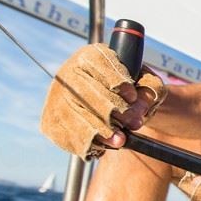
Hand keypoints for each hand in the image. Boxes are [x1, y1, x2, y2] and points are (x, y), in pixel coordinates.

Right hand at [39, 44, 165, 158]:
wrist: (114, 107)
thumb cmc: (134, 92)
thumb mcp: (148, 85)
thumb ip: (150, 90)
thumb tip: (137, 108)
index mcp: (92, 55)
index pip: (99, 63)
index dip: (116, 82)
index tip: (132, 97)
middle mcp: (68, 72)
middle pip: (84, 92)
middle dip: (111, 112)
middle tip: (134, 124)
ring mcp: (56, 97)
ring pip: (72, 116)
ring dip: (98, 132)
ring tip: (120, 140)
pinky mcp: (50, 120)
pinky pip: (63, 134)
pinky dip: (84, 143)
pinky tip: (101, 146)